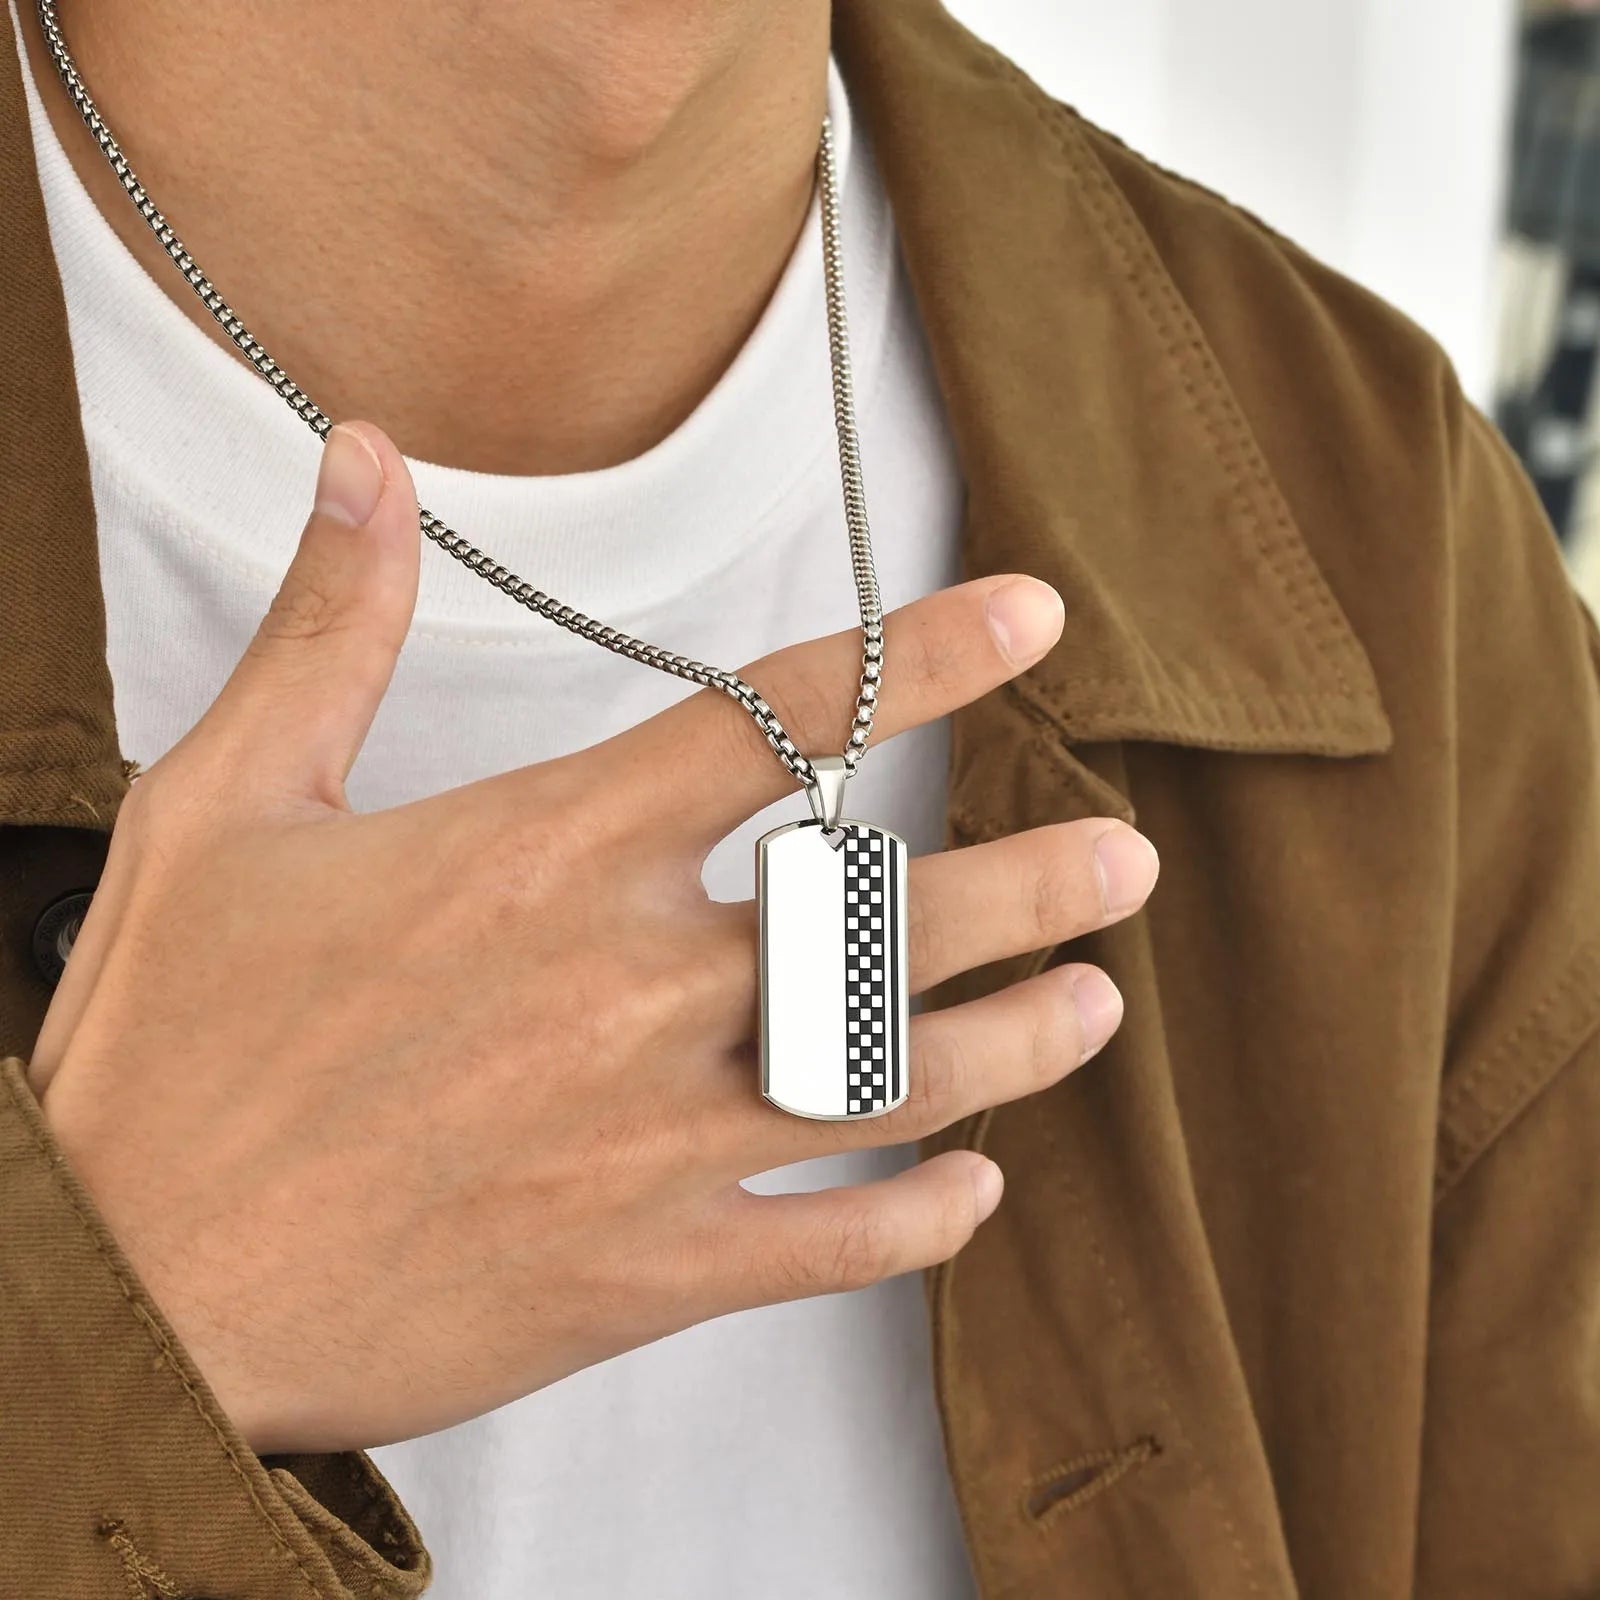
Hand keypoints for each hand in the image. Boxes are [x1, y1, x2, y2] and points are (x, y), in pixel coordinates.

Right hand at [27, 421, 1157, 1453]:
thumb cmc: (171, 1051)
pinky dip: (919, 1224)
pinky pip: (827, 1251)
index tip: (1031, 617)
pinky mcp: (641, 1274)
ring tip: (1099, 1002)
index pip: (781, 718)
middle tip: (1124, 860)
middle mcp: (629, 988)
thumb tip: (366, 463)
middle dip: (1031, 882)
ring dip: (1019, 1041)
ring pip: (893, 1082)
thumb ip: (333, 631)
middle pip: (888, 916)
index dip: (926, 651)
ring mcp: (650, 1142)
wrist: (126, 1290)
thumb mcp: (225, 806)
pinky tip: (979, 1193)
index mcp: (546, 857)